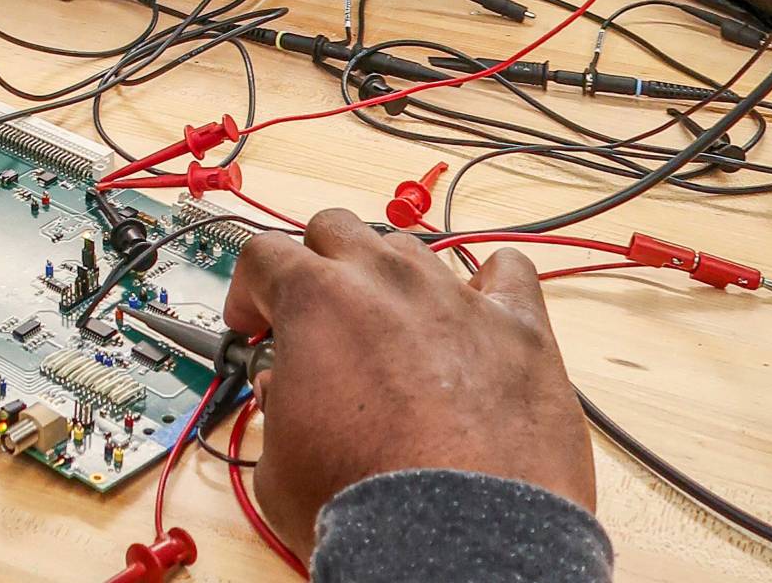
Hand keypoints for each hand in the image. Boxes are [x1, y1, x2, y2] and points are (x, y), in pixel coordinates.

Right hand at [223, 209, 594, 557]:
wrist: (459, 542)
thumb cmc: (368, 505)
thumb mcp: (277, 460)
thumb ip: (278, 403)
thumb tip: (290, 391)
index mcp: (316, 301)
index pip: (264, 254)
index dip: (249, 289)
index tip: (254, 320)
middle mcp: (387, 282)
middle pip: (337, 228)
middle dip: (317, 263)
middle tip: (315, 315)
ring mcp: (458, 298)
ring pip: (412, 247)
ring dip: (390, 277)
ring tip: (391, 328)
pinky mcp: (521, 330)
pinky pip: (509, 272)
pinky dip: (490, 283)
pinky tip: (478, 308)